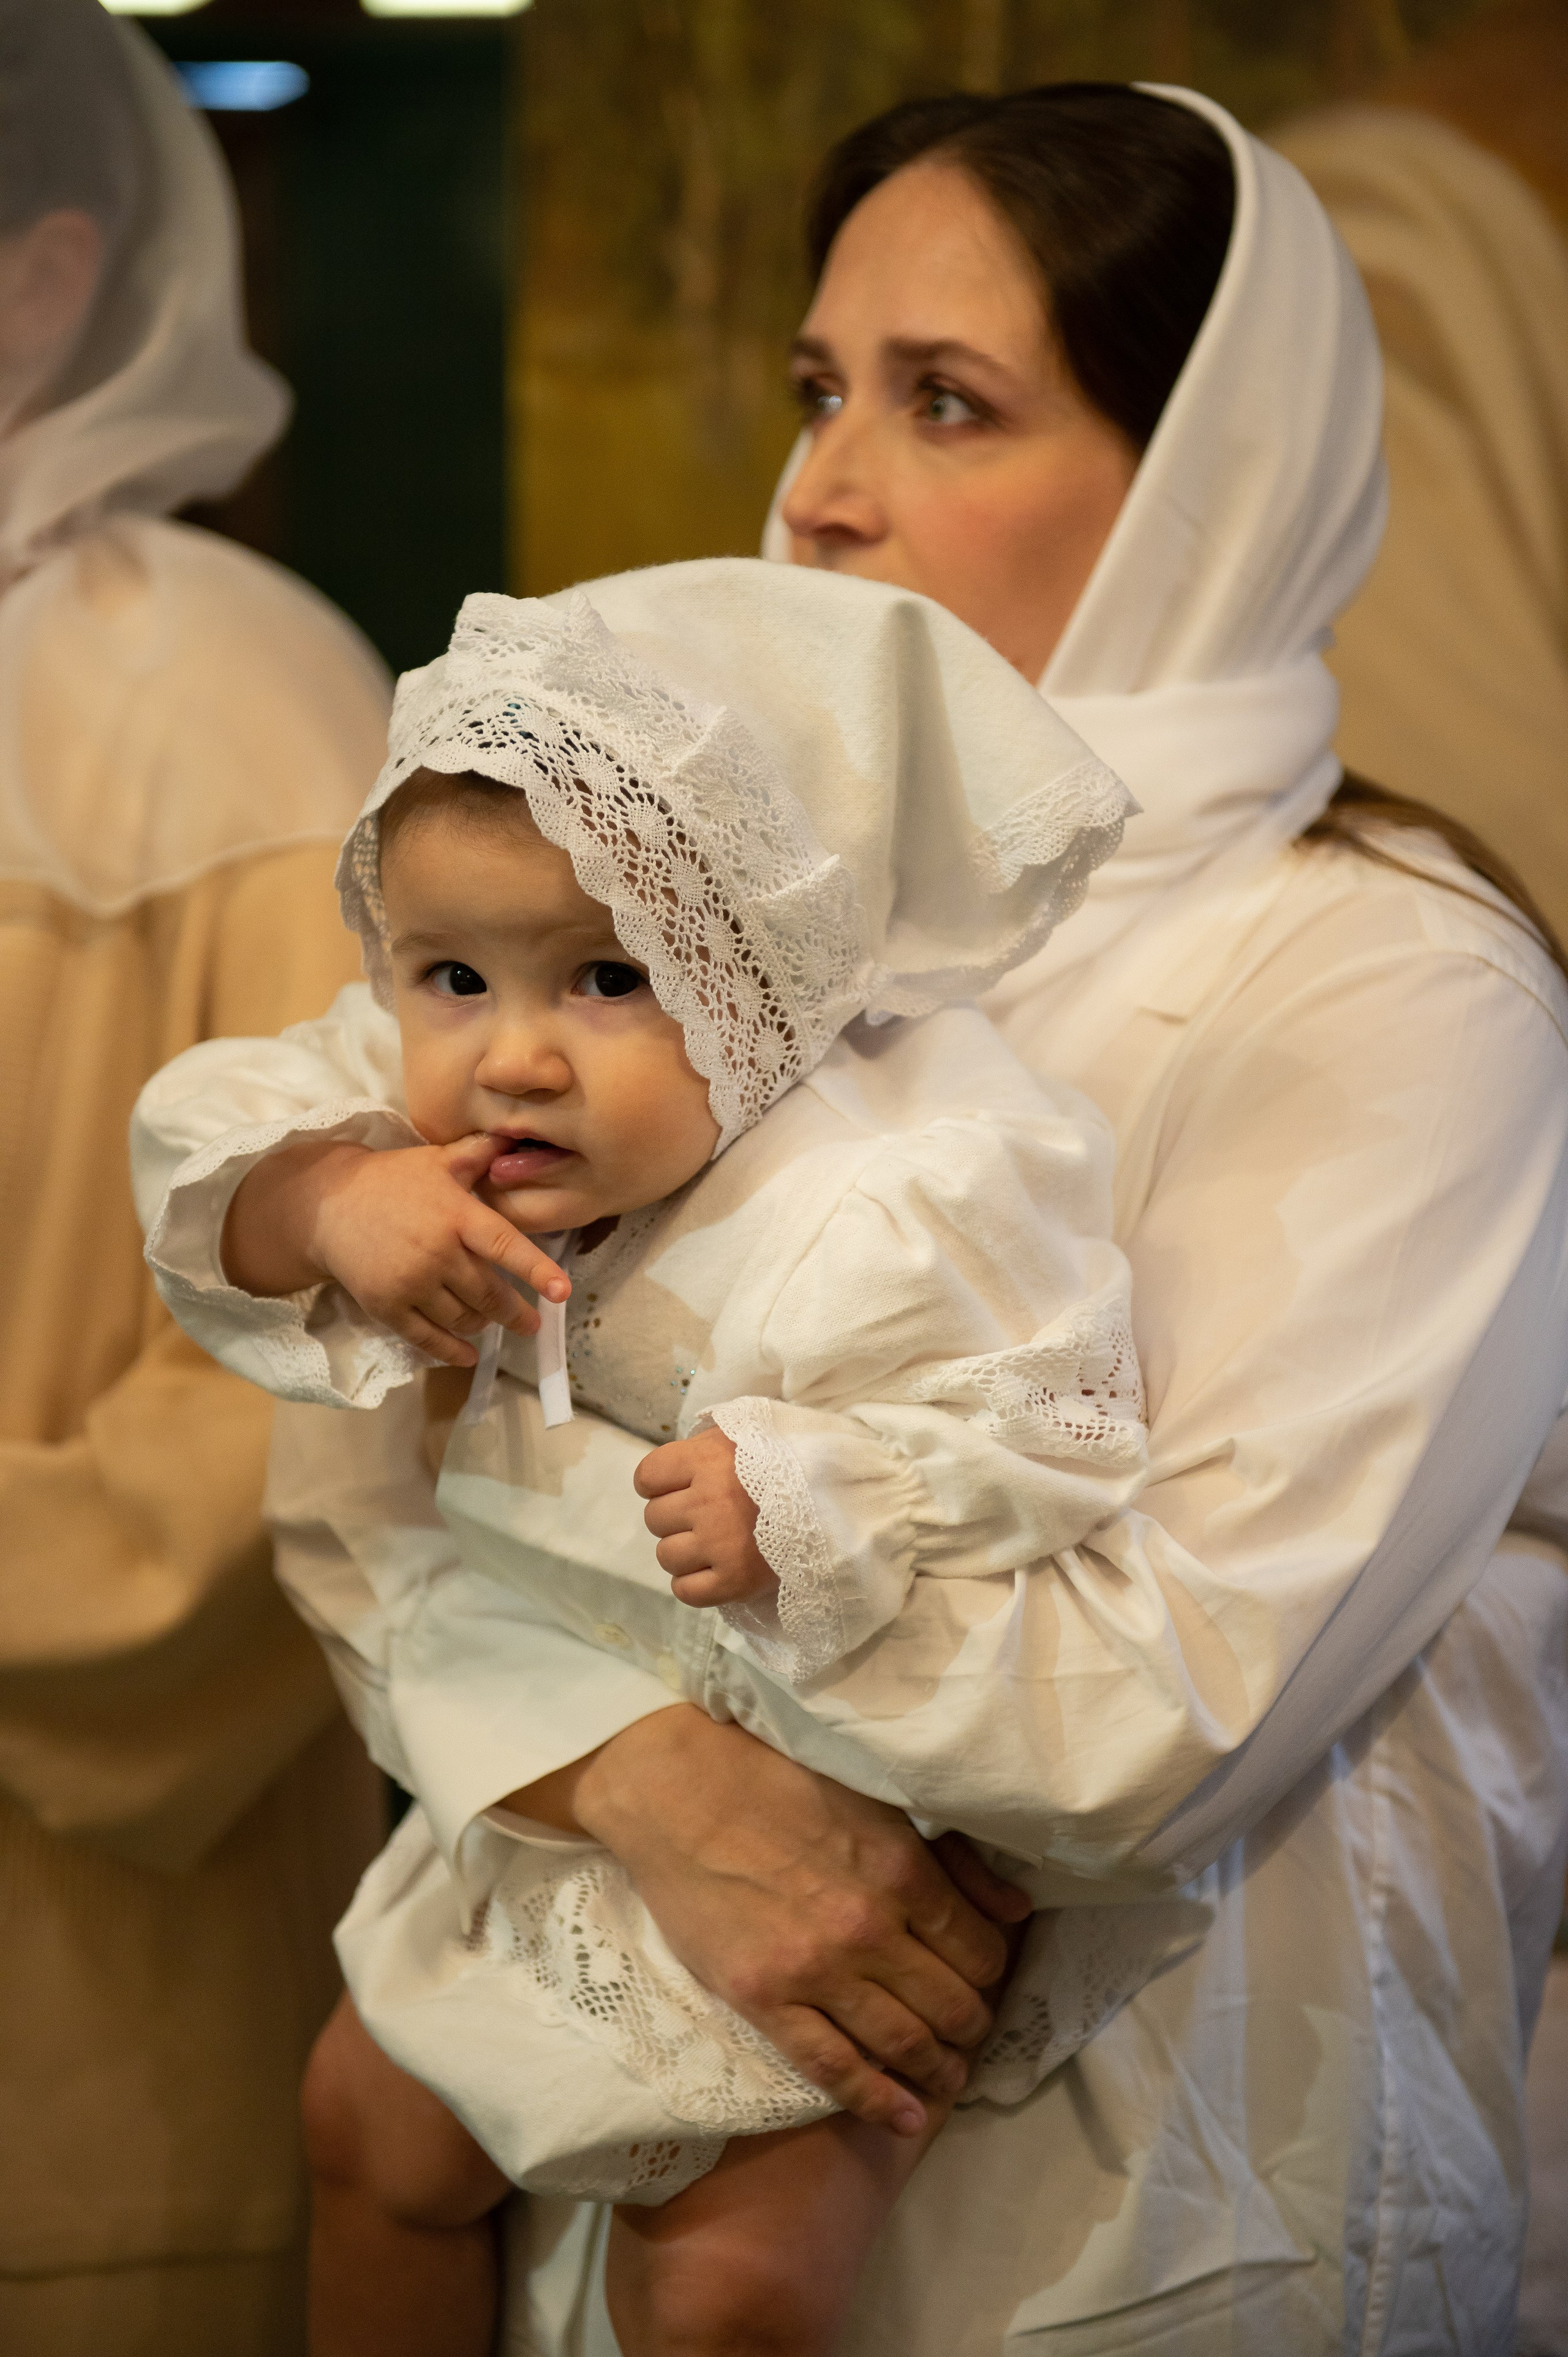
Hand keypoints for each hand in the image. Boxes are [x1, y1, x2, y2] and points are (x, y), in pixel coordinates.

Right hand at [221, 1133, 569, 1368]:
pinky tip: (469, 1354)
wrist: (328, 1205)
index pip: (505, 1245)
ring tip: (491, 1321)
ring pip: (462, 1318)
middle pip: (488, 1294)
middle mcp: (436, 1252)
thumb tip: (516, 1136)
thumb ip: (478, 1154)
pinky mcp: (387, 1306)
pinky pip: (427, 1338)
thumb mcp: (436, 1160)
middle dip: (515, 1313)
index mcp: (456, 1215)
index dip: (536, 1270)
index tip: (562, 1292)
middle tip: (532, 1323)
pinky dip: (452, 1351)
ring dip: (482, 1325)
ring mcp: (410, 1283)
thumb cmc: (392, 1180)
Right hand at [532, 1706, 1028, 2136]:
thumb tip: (1017, 1910)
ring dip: (937, 2069)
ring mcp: (815, 1970)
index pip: (981, 1950)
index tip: (983, 1977)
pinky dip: (877, 2101)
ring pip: (903, 2043)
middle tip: (969, 2032)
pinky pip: (833, 2068)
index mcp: (902, 1871)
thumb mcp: (875, 1800)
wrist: (677, 1794)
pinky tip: (906, 2118)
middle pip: (951, 2005)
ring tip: (947, 2077)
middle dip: (971, 2026)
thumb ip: (951, 1860)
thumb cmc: (776, 1782)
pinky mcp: (764, 1999)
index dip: (992, 1971)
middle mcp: (869, 1928)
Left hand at [634, 1428, 772, 1606]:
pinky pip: (685, 1591)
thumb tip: (672, 1467)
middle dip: (675, 1517)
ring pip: (666, 1556)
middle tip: (706, 1516)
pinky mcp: (735, 1582)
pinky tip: (712, 1571)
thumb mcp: (747, 1435)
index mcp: (706, 1460)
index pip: (647, 1477)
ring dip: (684, 1552)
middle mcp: (707, 1501)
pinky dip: (693, 1584)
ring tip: (714, 1544)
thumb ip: (705, 1446)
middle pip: (654, 1518)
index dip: (659, 1484)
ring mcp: (719, 1544)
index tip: (680, 1487)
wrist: (838, 1499)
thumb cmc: (788, 1462)